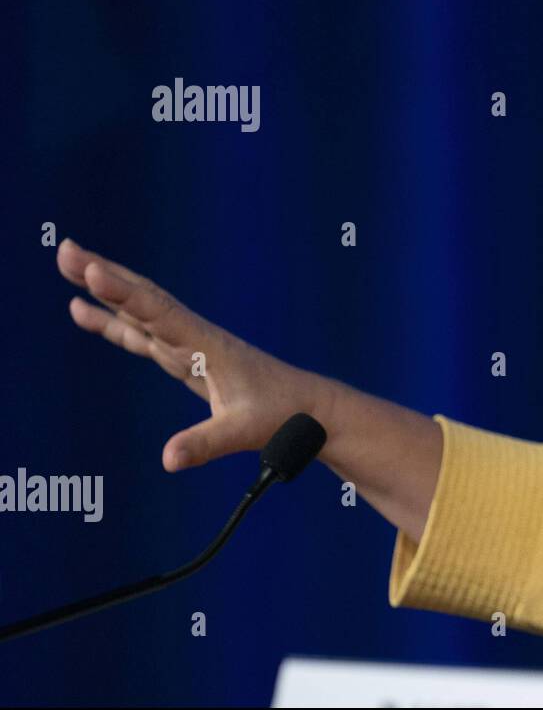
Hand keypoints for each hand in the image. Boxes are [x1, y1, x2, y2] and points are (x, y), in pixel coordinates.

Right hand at [56, 238, 329, 470]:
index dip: (123, 293)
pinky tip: (84, 311)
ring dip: (105, 289)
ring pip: (140, 311)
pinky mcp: (185, 359)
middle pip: (143, 300)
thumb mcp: (244, 431)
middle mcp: (194, 338)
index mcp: (207, 346)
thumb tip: (168, 460)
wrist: (309, 409)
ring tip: (68, 264)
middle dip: (105, 274)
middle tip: (66, 249)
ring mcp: (188, 346)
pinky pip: (141, 333)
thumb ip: (206, 444)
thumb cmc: (283, 416)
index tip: (92, 270)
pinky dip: (112, 320)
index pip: (159, 314)